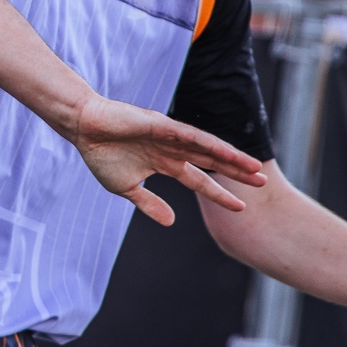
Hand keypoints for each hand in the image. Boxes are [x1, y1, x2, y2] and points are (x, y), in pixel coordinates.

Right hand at [66, 92, 267, 226]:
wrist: (83, 130)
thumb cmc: (101, 155)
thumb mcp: (127, 188)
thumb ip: (150, 204)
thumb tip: (170, 222)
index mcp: (165, 164)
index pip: (199, 180)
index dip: (220, 193)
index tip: (241, 207)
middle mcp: (172, 149)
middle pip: (212, 162)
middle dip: (236, 172)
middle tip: (262, 182)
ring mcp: (169, 136)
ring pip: (207, 148)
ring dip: (231, 157)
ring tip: (253, 167)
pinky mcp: (161, 125)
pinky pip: (190, 135)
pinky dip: (209, 143)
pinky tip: (226, 151)